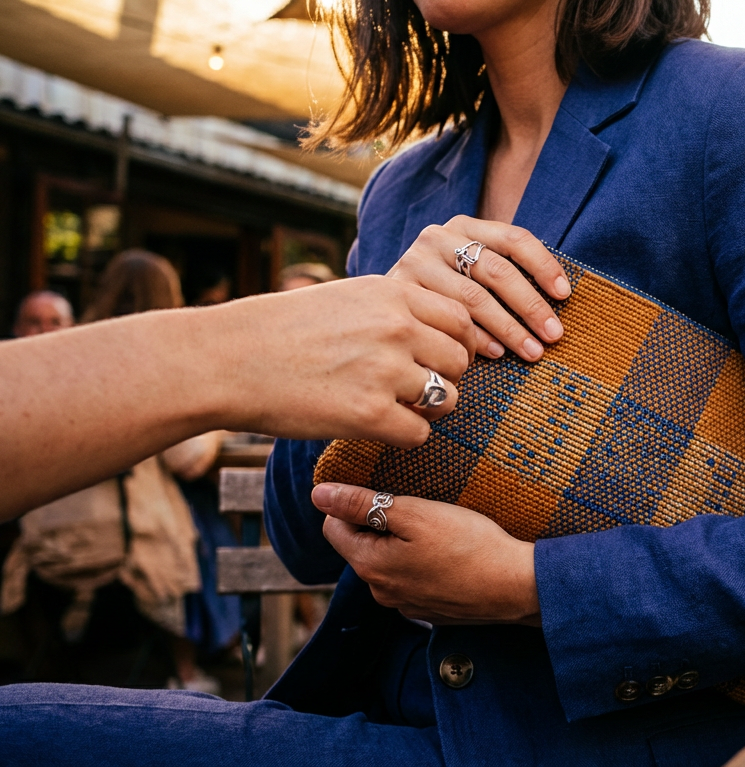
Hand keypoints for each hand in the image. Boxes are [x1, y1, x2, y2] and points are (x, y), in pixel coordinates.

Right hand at [209, 276, 467, 447]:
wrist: (227, 361)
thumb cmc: (282, 331)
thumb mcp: (345, 298)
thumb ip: (393, 309)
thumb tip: (436, 330)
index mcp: (392, 295)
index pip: (460, 320)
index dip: (457, 344)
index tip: (441, 359)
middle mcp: (396, 328)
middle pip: (459, 360)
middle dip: (447, 378)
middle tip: (418, 388)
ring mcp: (385, 371)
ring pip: (448, 398)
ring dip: (429, 409)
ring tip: (398, 407)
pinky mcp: (369, 415)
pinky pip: (419, 433)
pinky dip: (405, 435)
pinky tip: (379, 427)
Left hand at [312, 483, 539, 625]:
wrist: (517, 587)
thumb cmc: (470, 546)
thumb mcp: (415, 515)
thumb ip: (362, 504)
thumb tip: (319, 494)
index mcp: (370, 566)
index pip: (333, 528)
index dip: (354, 504)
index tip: (387, 492)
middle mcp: (381, 592)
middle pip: (362, 546)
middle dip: (381, 524)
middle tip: (419, 509)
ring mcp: (406, 605)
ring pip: (389, 563)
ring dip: (403, 544)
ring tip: (439, 531)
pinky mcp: (430, 610)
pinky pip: (413, 580)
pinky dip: (424, 564)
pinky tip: (450, 555)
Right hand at [388, 215, 569, 362]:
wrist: (377, 304)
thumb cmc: (442, 292)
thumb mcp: (471, 272)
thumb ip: (503, 276)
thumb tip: (559, 301)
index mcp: (465, 226)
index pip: (514, 238)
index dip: (544, 266)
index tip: (565, 296)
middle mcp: (438, 238)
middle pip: (497, 271)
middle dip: (531, 306)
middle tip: (554, 336)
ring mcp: (416, 262)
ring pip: (475, 298)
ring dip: (509, 329)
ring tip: (532, 352)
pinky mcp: (398, 291)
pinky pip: (448, 318)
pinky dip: (477, 338)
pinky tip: (496, 354)